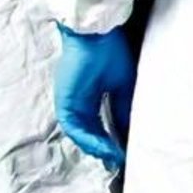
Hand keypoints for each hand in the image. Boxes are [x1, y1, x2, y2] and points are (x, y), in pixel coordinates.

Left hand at [55, 24, 135, 169]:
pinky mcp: (64, 100)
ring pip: (79, 133)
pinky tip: (102, 145)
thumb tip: (128, 131)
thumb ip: (123, 109)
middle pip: (88, 132)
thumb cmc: (110, 51)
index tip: (123, 151)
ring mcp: (70, 101)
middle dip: (103, 148)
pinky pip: (72, 126)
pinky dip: (87, 138)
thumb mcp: (123, 85)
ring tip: (111, 155)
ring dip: (95, 146)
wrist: (97, 33)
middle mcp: (79, 101)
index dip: (111, 139)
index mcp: (91, 95)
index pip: (99, 124)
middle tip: (117, 159)